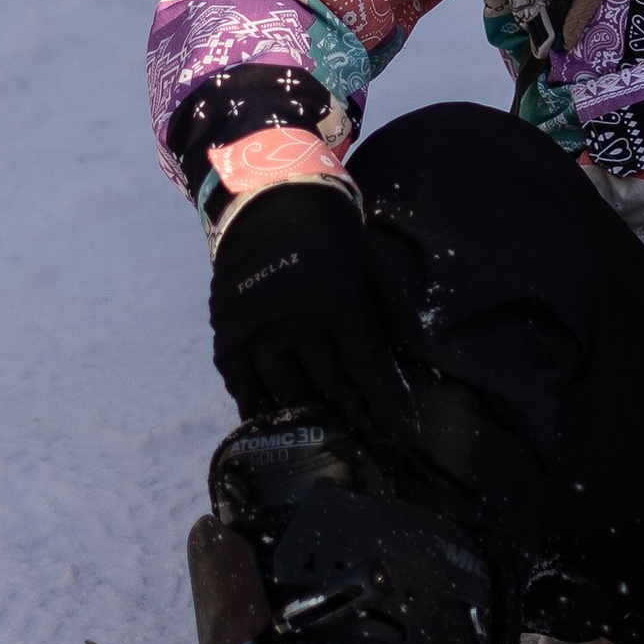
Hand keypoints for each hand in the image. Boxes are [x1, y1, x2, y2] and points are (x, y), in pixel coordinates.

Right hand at [209, 182, 414, 443]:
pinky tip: (275, 425)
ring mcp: (257, 329)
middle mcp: (295, 321)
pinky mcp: (229, 331)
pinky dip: (259, 407)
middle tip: (370, 447)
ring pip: (286, 391)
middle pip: (329, 385)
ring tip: (327, 442)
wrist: (269, 196)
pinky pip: (242, 383)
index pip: (365, 368)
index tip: (401, 435)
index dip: (384, 406)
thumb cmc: (331, 231)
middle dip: (354, 419)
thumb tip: (415, 357)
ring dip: (309, 418)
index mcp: (336, 301)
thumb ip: (394, 309)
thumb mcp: (372, 261)